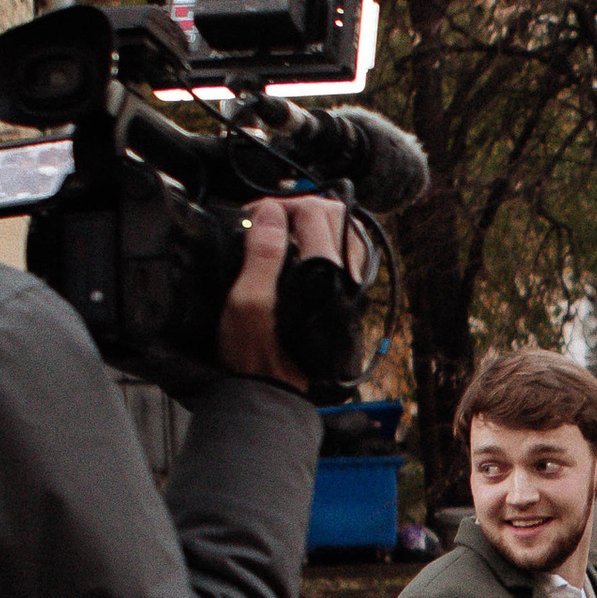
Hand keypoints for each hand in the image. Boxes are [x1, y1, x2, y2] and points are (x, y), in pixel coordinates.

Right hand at [218, 195, 347, 391]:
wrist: (271, 393)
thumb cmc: (255, 355)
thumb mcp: (247, 302)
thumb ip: (262, 254)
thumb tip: (272, 211)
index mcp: (322, 276)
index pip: (314, 213)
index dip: (280, 205)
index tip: (256, 215)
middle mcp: (345, 279)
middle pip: (336, 215)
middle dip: (300, 207)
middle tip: (269, 219)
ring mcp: (350, 290)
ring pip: (346, 232)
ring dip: (315, 222)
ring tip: (284, 230)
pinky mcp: (346, 301)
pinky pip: (345, 254)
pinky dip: (325, 241)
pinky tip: (300, 250)